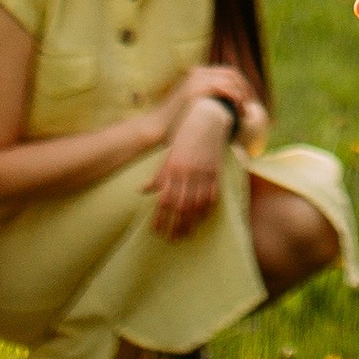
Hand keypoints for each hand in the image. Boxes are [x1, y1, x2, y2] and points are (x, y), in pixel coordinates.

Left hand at [150, 90, 230, 236]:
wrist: (206, 118)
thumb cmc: (184, 136)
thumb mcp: (168, 154)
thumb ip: (158, 174)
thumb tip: (143, 191)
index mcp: (172, 167)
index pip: (164, 199)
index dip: (160, 217)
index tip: (155, 231)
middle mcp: (187, 172)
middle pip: (181, 206)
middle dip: (175, 226)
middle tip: (171, 240)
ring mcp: (203, 172)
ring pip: (197, 204)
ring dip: (190, 222)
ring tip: (185, 235)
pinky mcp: (215, 171)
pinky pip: (211, 195)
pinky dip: (207, 209)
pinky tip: (202, 218)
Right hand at [176, 61, 262, 141]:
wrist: (156, 127)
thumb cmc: (174, 123)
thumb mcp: (193, 106)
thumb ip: (208, 101)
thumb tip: (226, 109)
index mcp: (199, 73)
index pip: (228, 73)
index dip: (242, 85)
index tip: (249, 101)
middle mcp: (199, 72)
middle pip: (232, 73)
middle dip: (246, 88)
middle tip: (252, 106)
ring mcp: (198, 79)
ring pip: (231, 79)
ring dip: (243, 94)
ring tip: (247, 110)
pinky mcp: (198, 89)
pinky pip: (225, 88)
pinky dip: (236, 97)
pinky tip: (240, 109)